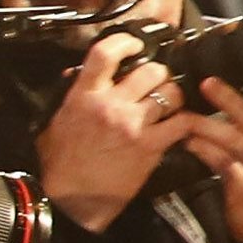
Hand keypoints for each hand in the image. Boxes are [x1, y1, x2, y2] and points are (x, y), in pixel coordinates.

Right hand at [35, 34, 196, 231]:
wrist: (71, 201)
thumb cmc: (61, 165)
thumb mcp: (55, 122)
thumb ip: (69, 95)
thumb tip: (75, 73)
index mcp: (84, 95)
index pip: (105, 54)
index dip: (125, 41)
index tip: (134, 43)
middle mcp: (111, 105)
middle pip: (149, 71)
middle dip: (158, 72)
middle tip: (158, 81)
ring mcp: (133, 125)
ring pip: (169, 93)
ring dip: (174, 95)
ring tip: (171, 102)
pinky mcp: (150, 147)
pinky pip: (181, 124)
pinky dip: (187, 122)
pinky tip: (184, 124)